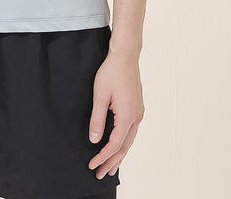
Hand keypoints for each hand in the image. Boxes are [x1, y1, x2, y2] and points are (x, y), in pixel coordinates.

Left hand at [87, 50, 144, 178]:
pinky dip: (123, 143)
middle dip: (112, 162)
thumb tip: (95, 140)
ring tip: (110, 168)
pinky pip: (131, 132)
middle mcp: (137, 118)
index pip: (114, 144)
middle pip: (124, 147)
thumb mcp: (99, 95)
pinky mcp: (137, 109)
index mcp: (128, 116)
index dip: (103, 157)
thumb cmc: (111, 72)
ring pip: (129, 141)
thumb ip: (97, 119)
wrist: (125, 56)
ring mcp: (139, 113)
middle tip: (100, 175)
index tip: (92, 165)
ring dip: (119, 155)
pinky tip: (118, 148)